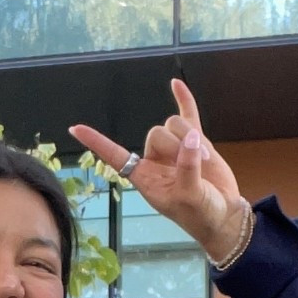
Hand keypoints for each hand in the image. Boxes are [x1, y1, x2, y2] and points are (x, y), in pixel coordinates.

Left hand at [70, 80, 249, 265]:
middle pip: (157, 133)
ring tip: (207, 160)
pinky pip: (187, 114)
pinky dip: (184, 99)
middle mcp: (155, 159)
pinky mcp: (197, 142)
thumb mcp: (190, 196)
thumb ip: (188, 168)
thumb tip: (192, 139)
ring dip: (191, 137)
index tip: (75, 129)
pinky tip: (176, 83)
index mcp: (144, 176)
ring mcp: (176, 148)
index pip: (115, 155)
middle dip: (177, 144)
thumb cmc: (200, 213)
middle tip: (198, 166)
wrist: (223, 214)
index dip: (97, 143)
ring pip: (174, 124)